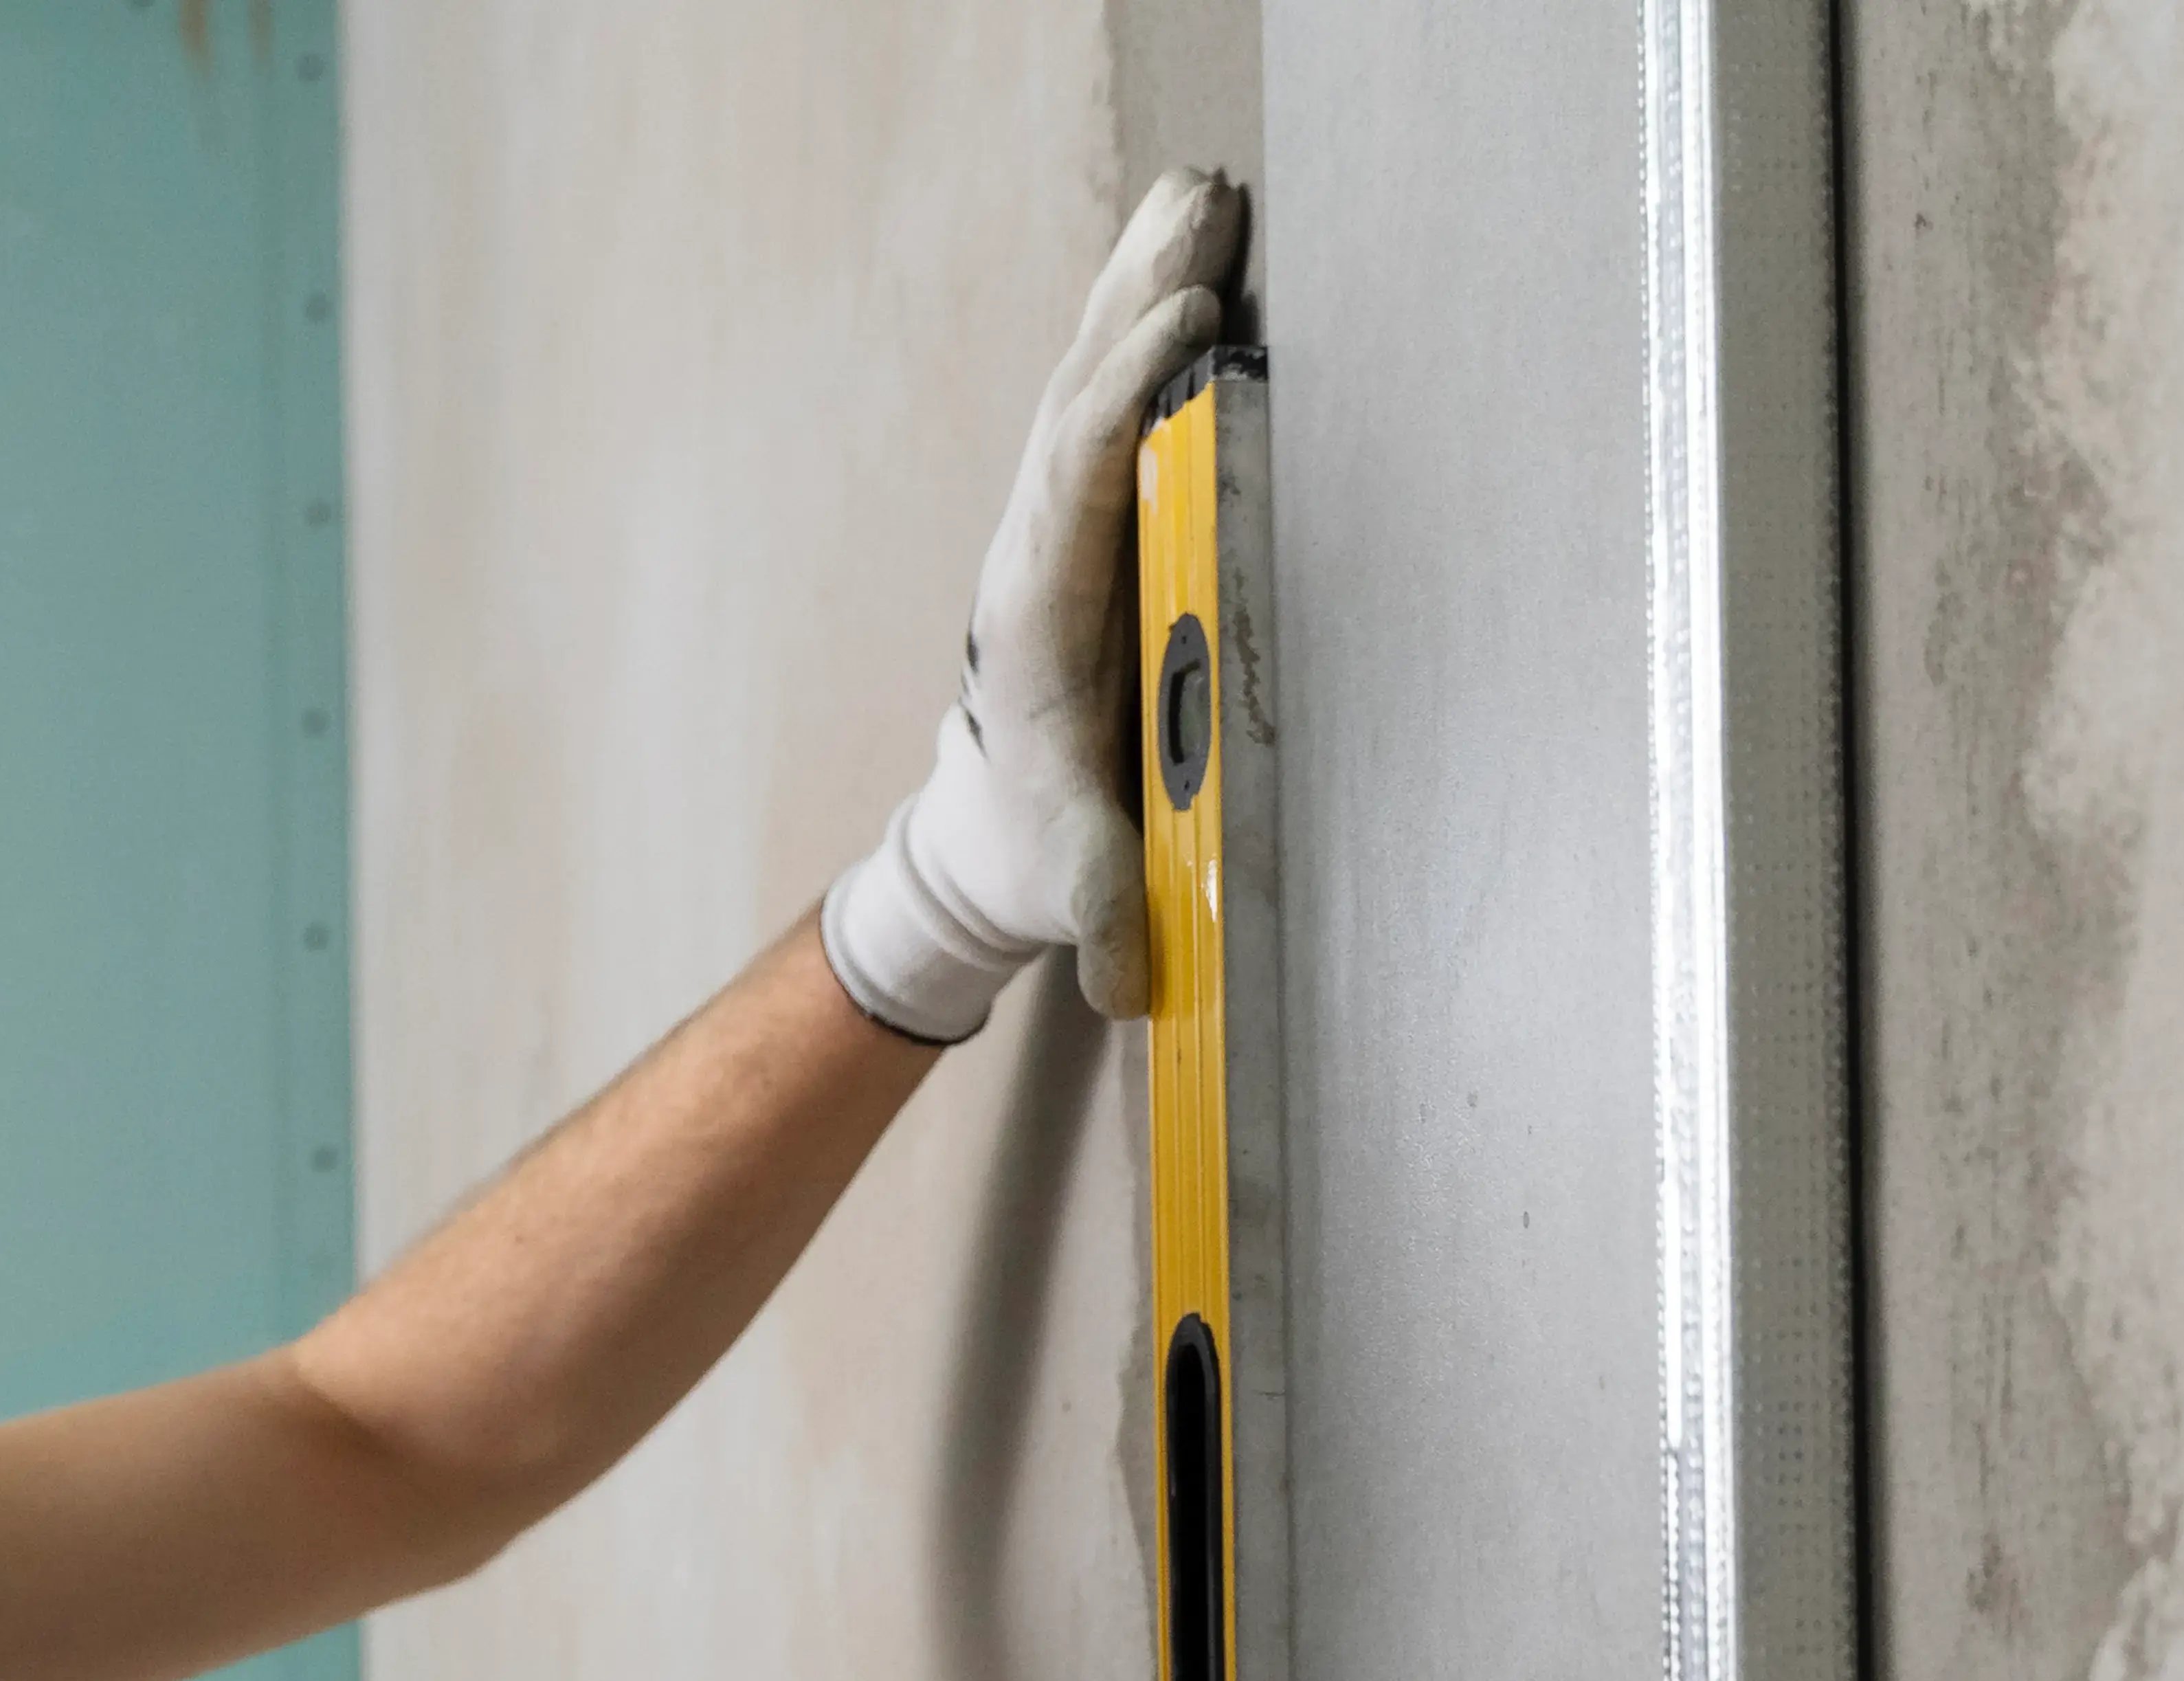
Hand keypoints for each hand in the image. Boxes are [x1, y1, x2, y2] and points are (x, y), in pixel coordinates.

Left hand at [822, 169, 1249, 1043]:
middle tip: (1202, 210)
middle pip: (1084, 397)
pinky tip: (1185, 252)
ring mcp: (1058, 526)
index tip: (1178, 334)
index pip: (1077, 484)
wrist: (981, 845)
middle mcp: (1039, 550)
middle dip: (1139, 301)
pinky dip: (1146, 319)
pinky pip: (1115, 399)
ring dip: (1144, 285)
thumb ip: (1106, 923)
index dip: (1125, 405)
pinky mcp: (1089, 520)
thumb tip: (1127, 983)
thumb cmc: (1041, 855)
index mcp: (1040, 618)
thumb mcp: (1077, 893)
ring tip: (1201, 195)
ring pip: (1095, 380)